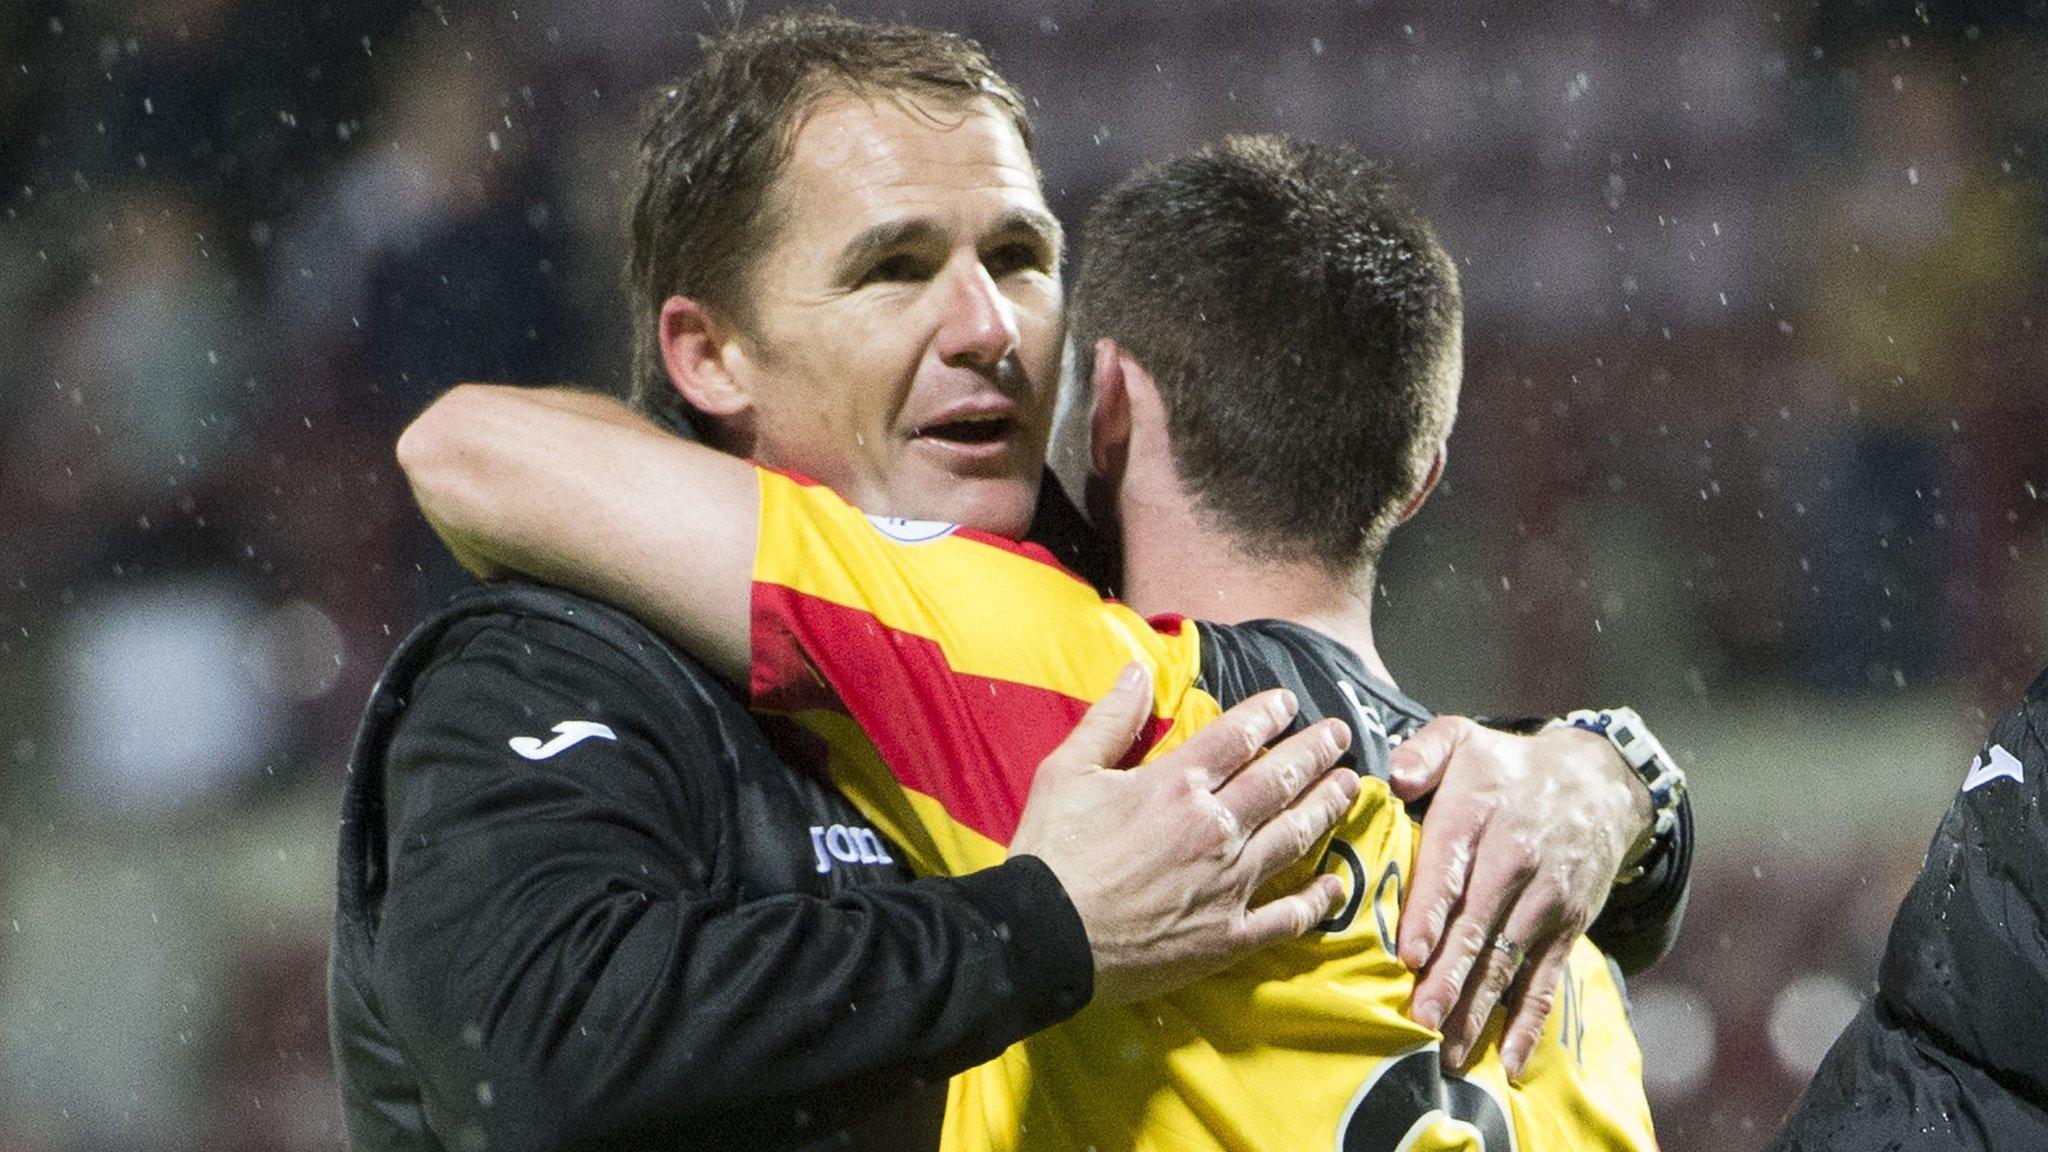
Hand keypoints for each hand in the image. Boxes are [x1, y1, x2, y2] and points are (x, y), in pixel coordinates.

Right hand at [1010, 662, 1359, 1005]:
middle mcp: (1213, 827)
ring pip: (1294, 836)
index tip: (1289, 702)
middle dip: (1315, 752)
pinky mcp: (1229, 935)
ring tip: (1352, 787)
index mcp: (1175, 784)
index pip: (1237, 736)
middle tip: (1340, 735)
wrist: (1044, 938)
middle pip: (1280, 779)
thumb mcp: (1066, 771)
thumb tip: (1137, 670)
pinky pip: (1287, 915)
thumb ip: (1109, 719)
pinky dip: (1316, 899)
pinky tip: (1335, 883)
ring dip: (1327, 807)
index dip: (1268, 714)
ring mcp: (1228, 883)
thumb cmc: (1050, 854)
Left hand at [1388, 717, 1649, 1077]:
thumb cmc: (1507, 767)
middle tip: (1421, 1020)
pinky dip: (1529, 1025)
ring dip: (1478, 1011)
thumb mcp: (1463, 738)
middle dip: (1448, 978)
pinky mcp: (1566, 928)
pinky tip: (1511, 1061)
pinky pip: (1545, 981)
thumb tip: (1396, 775)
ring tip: (1448, 1052)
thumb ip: (1423, 751)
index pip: (1450, 868)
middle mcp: (1515, 862)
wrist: (1597, 783)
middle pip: (1478, 927)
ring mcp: (1544, 901)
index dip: (1430, 913)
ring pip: (1507, 962)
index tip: (1409, 953)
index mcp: (1478, 817)